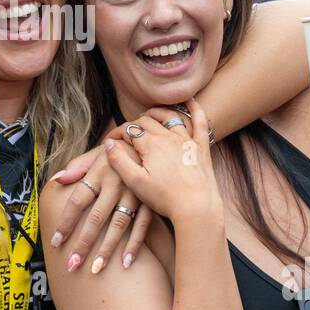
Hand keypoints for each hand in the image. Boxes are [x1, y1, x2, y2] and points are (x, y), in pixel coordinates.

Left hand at [48, 145, 152, 271]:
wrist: (149, 143)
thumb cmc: (115, 151)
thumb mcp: (95, 153)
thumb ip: (76, 167)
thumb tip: (56, 180)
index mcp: (98, 173)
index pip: (77, 201)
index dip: (66, 222)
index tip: (56, 243)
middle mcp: (114, 185)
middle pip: (96, 217)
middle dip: (84, 243)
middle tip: (72, 265)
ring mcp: (134, 194)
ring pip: (118, 225)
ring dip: (107, 249)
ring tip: (96, 269)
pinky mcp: (149, 201)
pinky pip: (142, 225)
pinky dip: (135, 244)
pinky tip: (126, 263)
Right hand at [102, 100, 223, 228]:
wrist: (196, 208)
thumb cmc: (164, 198)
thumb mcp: (135, 182)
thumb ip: (119, 161)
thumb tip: (108, 143)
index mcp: (150, 145)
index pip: (129, 130)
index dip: (116, 133)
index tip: (109, 141)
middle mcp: (168, 137)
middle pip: (147, 121)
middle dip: (134, 124)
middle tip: (127, 132)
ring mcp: (186, 140)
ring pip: (169, 117)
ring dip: (157, 113)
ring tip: (149, 114)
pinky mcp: (201, 147)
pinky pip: (200, 122)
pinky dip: (195, 109)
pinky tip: (190, 101)